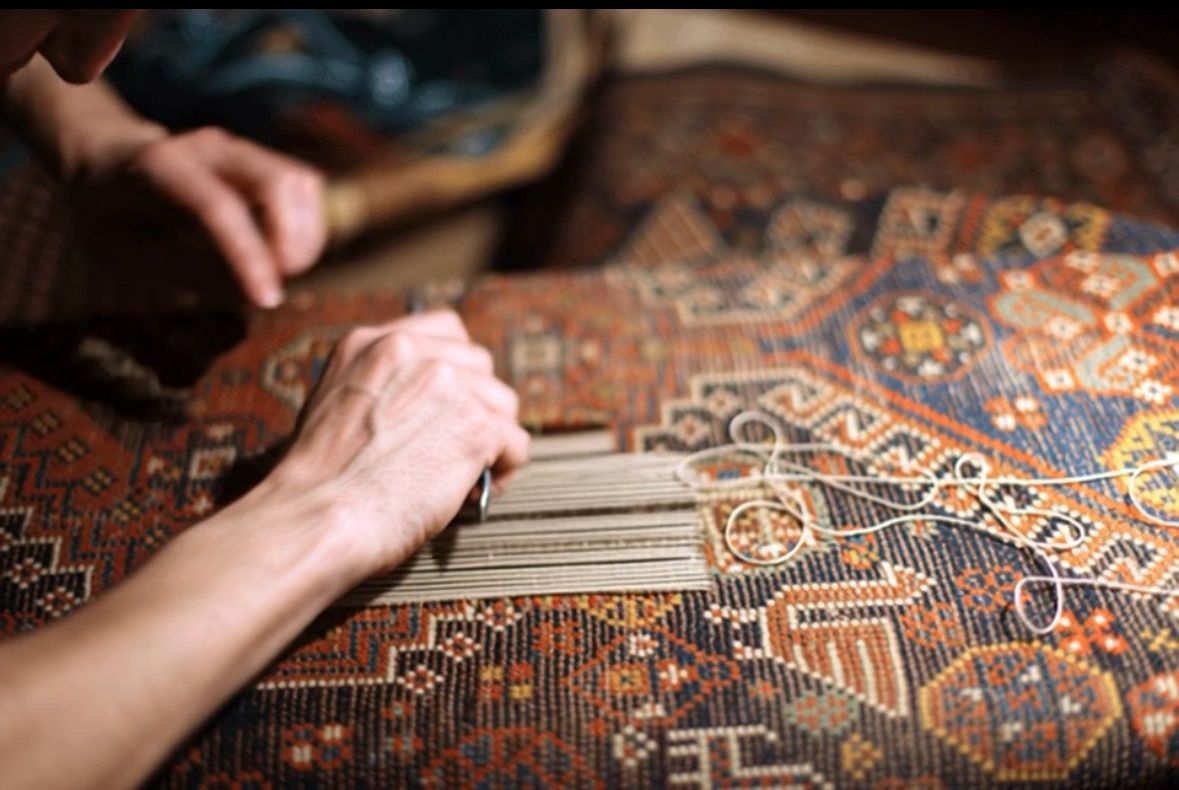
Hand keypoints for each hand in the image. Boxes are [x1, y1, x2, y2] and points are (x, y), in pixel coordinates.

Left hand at [73, 125, 326, 307]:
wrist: (110, 163)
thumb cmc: (110, 217)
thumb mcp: (121, 253)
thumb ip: (182, 270)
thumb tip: (248, 290)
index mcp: (160, 166)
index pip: (218, 207)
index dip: (249, 255)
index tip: (268, 300)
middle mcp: (209, 148)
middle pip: (278, 182)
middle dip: (292, 240)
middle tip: (277, 285)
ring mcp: (241, 151)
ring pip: (301, 184)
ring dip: (306, 236)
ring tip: (281, 273)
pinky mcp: (261, 162)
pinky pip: (305, 190)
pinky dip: (307, 228)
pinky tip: (284, 257)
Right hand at [259, 310, 529, 576]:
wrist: (315, 514)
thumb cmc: (317, 479)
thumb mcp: (335, 401)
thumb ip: (380, 384)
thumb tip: (419, 402)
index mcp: (376, 341)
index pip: (447, 330)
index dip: (457, 369)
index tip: (450, 402)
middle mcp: (416, 352)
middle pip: (481, 368)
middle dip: (477, 406)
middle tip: (458, 446)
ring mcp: (450, 385)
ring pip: (503, 404)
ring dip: (494, 438)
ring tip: (470, 473)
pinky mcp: (476, 425)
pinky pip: (516, 444)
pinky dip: (505, 470)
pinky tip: (478, 489)